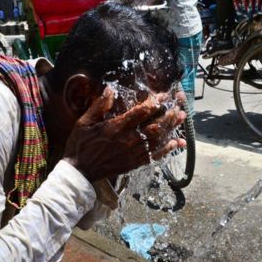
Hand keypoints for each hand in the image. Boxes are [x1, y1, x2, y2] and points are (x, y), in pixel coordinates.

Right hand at [63, 86, 186, 181]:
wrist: (80, 172)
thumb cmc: (80, 144)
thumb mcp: (84, 122)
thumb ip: (98, 106)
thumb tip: (110, 90)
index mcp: (116, 127)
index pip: (140, 112)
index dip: (154, 103)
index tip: (164, 95)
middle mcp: (127, 140)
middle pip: (154, 126)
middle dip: (168, 115)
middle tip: (179, 105)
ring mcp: (132, 153)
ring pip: (157, 140)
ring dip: (171, 129)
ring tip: (182, 118)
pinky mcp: (133, 163)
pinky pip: (154, 156)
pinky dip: (167, 150)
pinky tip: (177, 143)